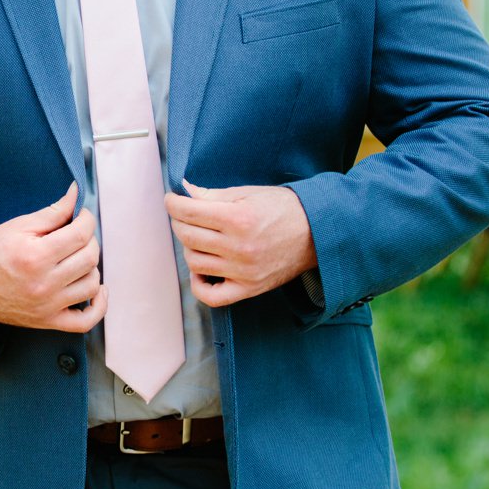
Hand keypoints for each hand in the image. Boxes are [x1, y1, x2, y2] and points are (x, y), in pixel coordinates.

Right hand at [0, 183, 107, 331]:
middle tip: (78, 234)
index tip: (82, 216)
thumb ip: (52, 212)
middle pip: (90, 258)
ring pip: (92, 284)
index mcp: (35, 256)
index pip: (81, 235)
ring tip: (78, 257)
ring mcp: (47, 306)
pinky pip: (85, 321)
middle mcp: (44, 284)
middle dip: (89, 240)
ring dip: (91, 267)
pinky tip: (97, 290)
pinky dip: (99, 306)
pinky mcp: (47, 322)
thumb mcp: (18, 226)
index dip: (87, 220)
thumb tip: (76, 194)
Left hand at [166, 181, 317, 307]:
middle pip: (187, 236)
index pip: (188, 212)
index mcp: (238, 218)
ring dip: (189, 248)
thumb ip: (214, 194)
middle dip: (179, 222)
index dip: (173, 204)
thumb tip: (186, 192)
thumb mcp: (250, 192)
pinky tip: (201, 270)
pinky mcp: (248, 288)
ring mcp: (243, 271)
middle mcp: (239, 247)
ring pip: (194, 263)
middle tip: (184, 215)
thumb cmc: (285, 208)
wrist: (317, 232)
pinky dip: (198, 285)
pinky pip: (211, 296)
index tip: (172, 200)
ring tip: (198, 237)